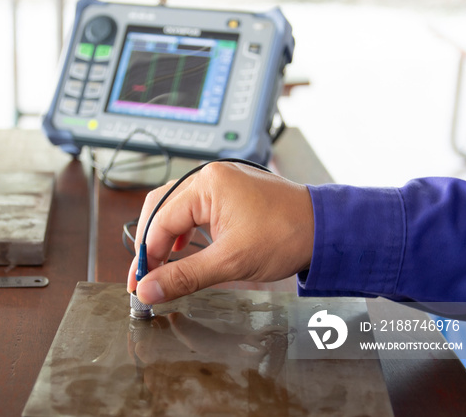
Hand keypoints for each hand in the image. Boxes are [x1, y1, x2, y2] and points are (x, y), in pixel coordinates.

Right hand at [126, 162, 313, 303]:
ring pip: (175, 208)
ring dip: (164, 238)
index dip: (146, 256)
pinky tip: (181, 248)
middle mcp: (208, 176)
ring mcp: (219, 181)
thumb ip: (184, 276)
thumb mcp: (230, 261)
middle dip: (149, 245)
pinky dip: (182, 230)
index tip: (140, 283)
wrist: (325, 229)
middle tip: (144, 278)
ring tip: (159, 267)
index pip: (160, 220)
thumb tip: (150, 289)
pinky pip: (193, 208)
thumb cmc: (287, 234)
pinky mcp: (228, 192)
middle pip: (160, 208)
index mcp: (206, 183)